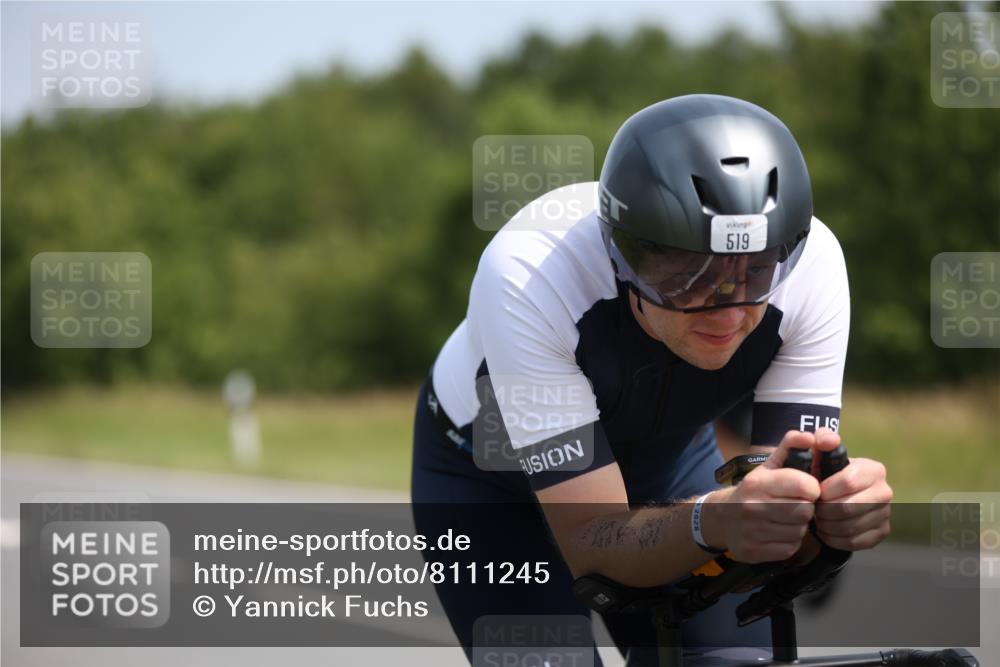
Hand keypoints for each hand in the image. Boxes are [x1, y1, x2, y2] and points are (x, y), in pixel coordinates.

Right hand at [705, 431, 819, 562]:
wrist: (721, 518)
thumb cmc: (753, 490)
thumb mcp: (768, 466)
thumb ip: (790, 446)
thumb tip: (811, 436)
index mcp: (758, 483)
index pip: (804, 486)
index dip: (812, 488)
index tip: (805, 489)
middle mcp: (752, 507)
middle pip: (805, 511)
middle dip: (805, 508)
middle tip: (795, 504)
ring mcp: (752, 532)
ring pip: (799, 531)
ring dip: (798, 525)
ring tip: (786, 518)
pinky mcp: (754, 552)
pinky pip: (790, 548)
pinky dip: (789, 541)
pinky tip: (778, 532)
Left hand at [812, 428, 892, 550]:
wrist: (833, 495)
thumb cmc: (825, 472)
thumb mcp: (820, 452)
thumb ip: (821, 439)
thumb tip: (827, 440)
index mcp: (874, 470)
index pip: (849, 481)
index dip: (825, 489)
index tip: (814, 491)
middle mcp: (885, 491)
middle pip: (848, 508)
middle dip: (824, 510)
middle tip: (813, 508)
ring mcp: (886, 514)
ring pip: (849, 527)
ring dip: (827, 525)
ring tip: (818, 518)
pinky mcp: (882, 533)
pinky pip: (854, 542)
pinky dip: (834, 539)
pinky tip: (826, 530)